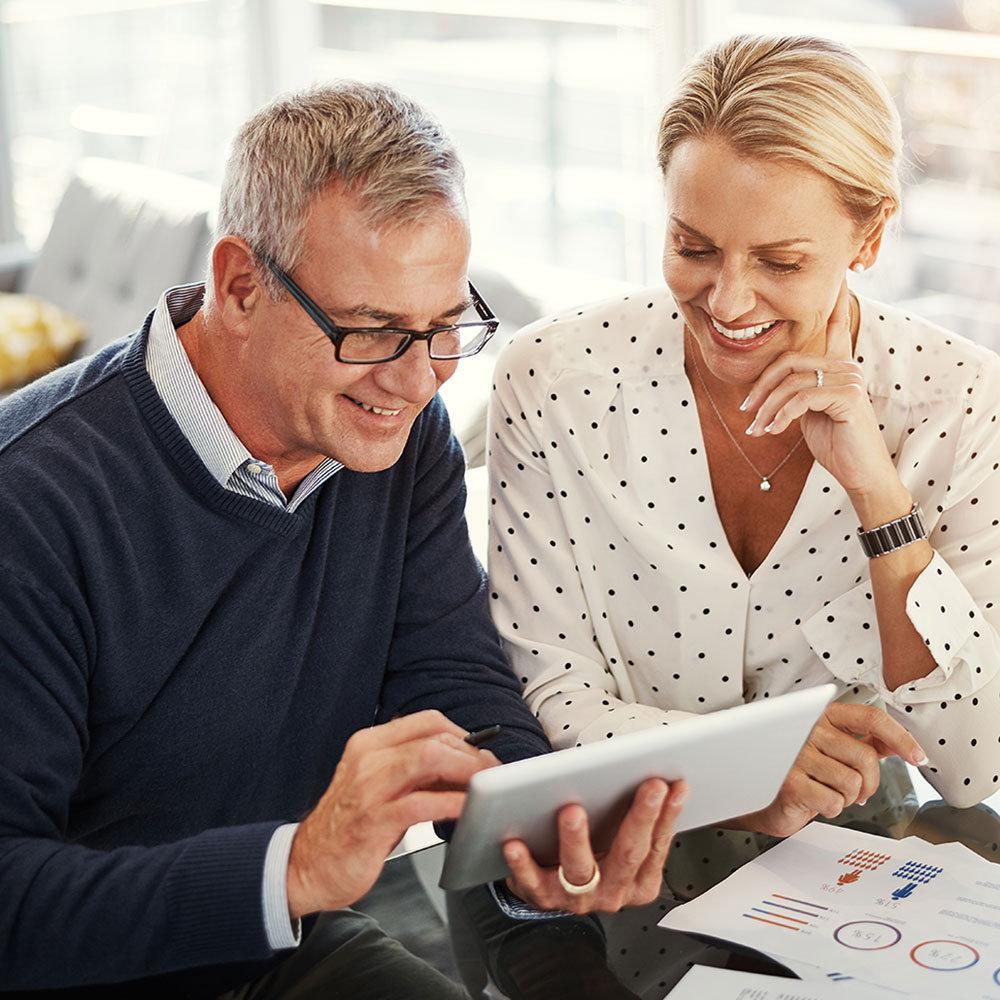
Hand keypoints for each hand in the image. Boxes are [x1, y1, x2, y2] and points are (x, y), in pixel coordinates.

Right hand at [286, 710, 497, 918]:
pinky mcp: (373, 820)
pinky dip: (452, 803)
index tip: (481, 753)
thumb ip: (413, 772)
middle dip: (472, 754)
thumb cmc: (347, 828)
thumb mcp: (378, 787)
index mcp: (369, 744)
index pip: (427, 721)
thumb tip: (461, 765)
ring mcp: (369, 787)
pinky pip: (423, 803)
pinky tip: (467, 811)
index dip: (462, 734)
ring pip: (430, 759)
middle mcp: (368, 758)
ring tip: (486, 788)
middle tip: (492, 774)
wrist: (304, 867)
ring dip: (467, 772)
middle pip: (434, 738)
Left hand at [501, 778, 687, 913]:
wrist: (552, 885)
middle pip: (628, 854)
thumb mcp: (621, 832)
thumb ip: (640, 806)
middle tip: (649, 786)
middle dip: (640, 817)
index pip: (658, 844)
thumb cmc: (592, 849)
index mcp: (639, 878)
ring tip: (572, 811)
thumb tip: (670, 776)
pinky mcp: (542, 896)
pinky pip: (532, 880)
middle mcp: (613, 891)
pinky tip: (515, 842)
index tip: (674, 785)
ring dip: (576, 839)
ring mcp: (579, 897)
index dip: (668, 814)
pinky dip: (524, 863)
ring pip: (580, 868)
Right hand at [734, 702, 926, 838]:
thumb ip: (864, 743)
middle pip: (867, 757)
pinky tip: (815, 801)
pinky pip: (834, 801)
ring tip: (829, 793)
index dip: (900, 737)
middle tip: (857, 792)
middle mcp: (808, 729)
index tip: (917, 756)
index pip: (870, 718)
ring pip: (852, 783)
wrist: (757, 795)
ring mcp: (796, 755)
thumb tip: (900, 745)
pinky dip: (831, 808)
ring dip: (847, 798)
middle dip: (869, 783)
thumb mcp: (831, 750)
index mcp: (822, 716)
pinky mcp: (789, 782)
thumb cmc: (796, 771)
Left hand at [742, 280, 898, 502]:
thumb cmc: (835, 443)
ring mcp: (849, 380)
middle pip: (790, 361)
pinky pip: (800, 398)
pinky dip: (780, 416)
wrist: (860, 473)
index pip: (835, 326)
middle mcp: (847, 366)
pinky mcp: (847, 397)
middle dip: (762, 387)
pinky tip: (772, 432)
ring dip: (766, 408)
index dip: (834, 302)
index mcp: (839, 365)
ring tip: (756, 430)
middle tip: (747, 412)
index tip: (839, 276)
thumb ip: (795, 392)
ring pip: (791, 382)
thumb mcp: (809, 413)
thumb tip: (768, 388)